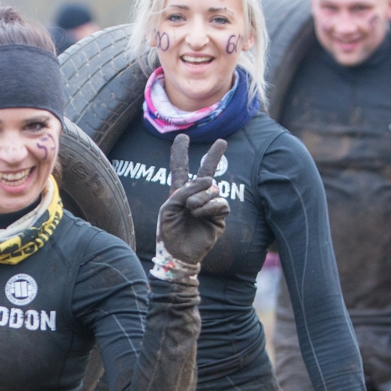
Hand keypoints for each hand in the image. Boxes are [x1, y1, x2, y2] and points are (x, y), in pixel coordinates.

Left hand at [156, 134, 229, 266]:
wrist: (178, 253)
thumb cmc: (169, 231)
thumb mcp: (168, 207)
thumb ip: (184, 191)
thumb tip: (208, 182)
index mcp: (179, 192)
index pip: (180, 169)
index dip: (180, 153)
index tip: (182, 138)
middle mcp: (196, 195)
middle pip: (207, 171)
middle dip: (215, 155)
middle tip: (222, 142)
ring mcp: (209, 205)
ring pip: (211, 188)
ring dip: (199, 198)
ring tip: (191, 209)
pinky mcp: (219, 216)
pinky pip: (219, 203)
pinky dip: (208, 207)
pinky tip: (200, 214)